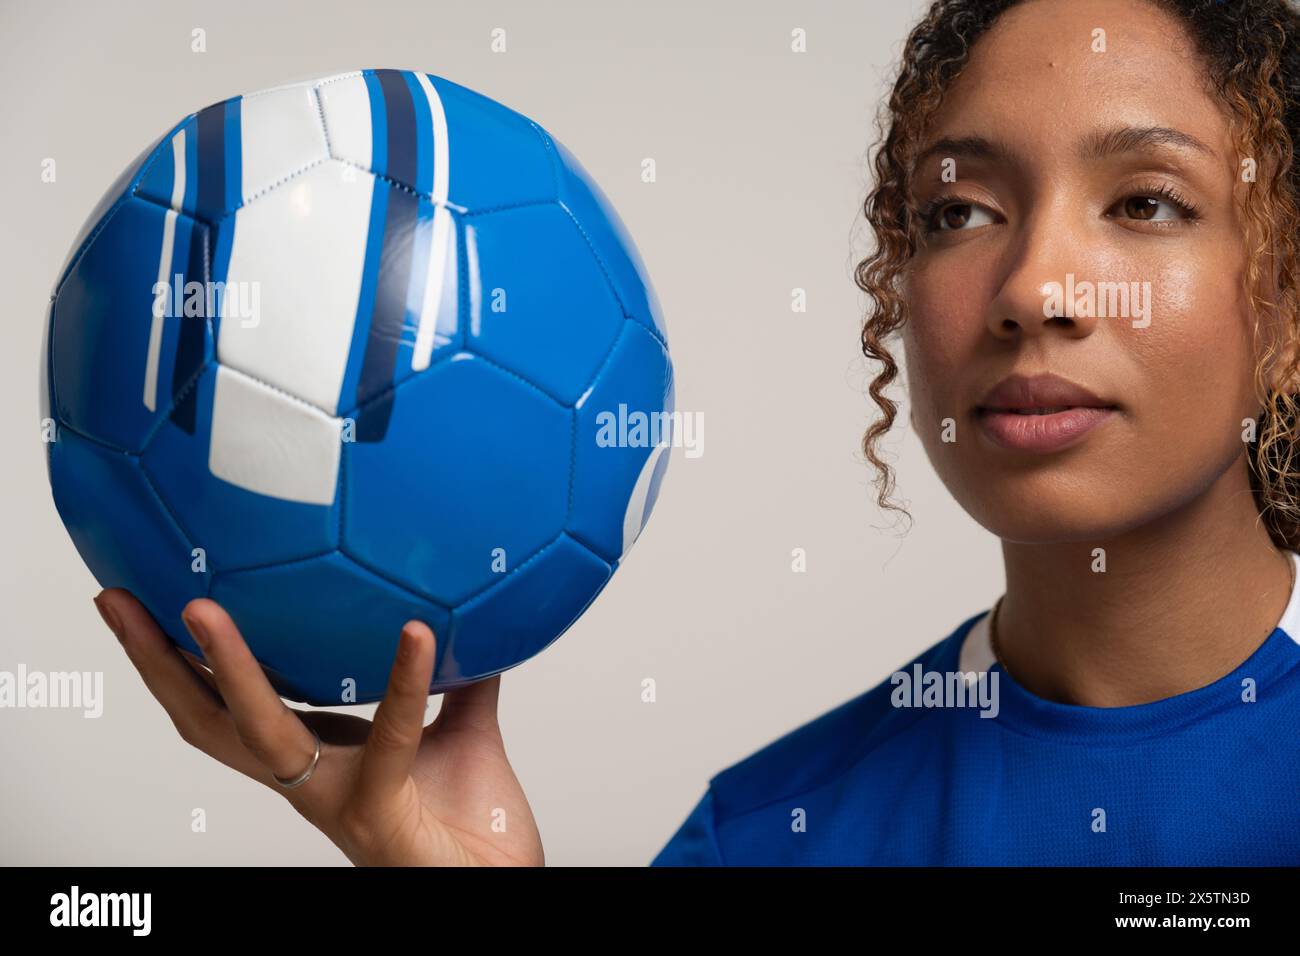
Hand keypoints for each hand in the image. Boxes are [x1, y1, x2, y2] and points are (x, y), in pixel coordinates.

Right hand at [93, 588, 543, 866]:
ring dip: (227, 668)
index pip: (227, 702)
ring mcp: (336, 799)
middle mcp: (308, 779)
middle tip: (119, 600)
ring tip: (201, 609)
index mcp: (315, 754)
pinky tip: (415, 630)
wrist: (500, 886)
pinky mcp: (382, 811)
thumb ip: (460, 676)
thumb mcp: (459, 730)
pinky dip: (404, 681)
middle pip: (207, 719)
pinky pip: (389, 738)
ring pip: (260, 732)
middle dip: (155, 662)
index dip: (181, 660)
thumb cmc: (472, 826)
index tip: (148, 601)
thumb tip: (471, 609)